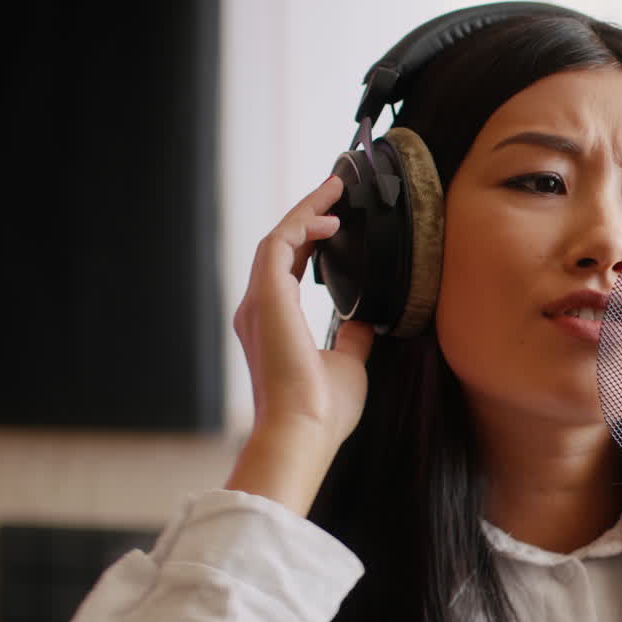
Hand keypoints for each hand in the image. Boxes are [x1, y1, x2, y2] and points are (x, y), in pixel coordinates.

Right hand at [226, 175, 374, 512]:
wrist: (303, 432)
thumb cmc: (322, 410)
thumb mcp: (348, 364)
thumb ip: (352, 338)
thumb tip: (364, 319)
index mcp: (273, 324)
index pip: (289, 267)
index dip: (310, 239)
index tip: (335, 218)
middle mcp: (258, 310)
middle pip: (280, 245)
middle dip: (307, 214)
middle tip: (336, 188)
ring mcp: (258, 303)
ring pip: (277, 239)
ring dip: (305, 211)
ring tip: (334, 189)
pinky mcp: (266, 299)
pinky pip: (279, 246)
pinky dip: (302, 226)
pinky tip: (330, 220)